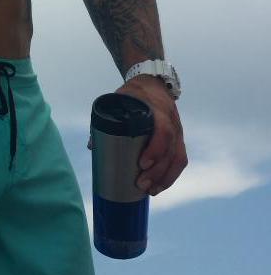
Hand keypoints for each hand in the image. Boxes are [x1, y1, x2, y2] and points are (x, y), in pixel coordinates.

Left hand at [115, 76, 186, 195]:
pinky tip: (159, 186)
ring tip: (150, 191)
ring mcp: (178, 131)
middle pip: (171, 151)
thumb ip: (107, 120)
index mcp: (158, 110)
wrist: (153, 83)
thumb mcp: (119, 100)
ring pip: (178, 158)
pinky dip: (170, 175)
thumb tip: (93, 146)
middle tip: (140, 185)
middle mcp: (172, 121)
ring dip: (165, 178)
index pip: (163, 131)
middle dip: (157, 172)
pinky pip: (180, 160)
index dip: (155, 149)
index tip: (141, 164)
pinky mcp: (179, 139)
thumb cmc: (134, 94)